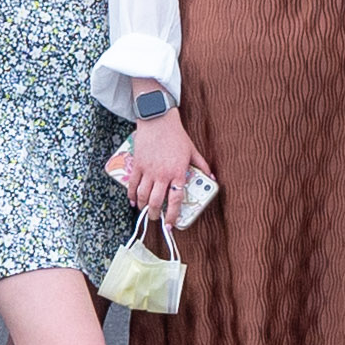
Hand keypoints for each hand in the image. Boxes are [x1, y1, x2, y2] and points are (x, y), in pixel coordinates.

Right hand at [116, 109, 207, 228]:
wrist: (158, 121)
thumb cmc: (176, 136)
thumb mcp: (192, 151)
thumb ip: (203, 166)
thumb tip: (213, 178)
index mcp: (177, 172)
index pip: (175, 199)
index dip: (173, 215)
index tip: (171, 224)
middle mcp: (162, 174)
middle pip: (156, 202)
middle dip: (156, 215)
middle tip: (157, 218)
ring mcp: (148, 170)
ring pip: (143, 196)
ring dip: (143, 207)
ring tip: (145, 211)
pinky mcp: (137, 165)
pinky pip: (132, 185)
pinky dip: (131, 196)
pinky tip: (133, 201)